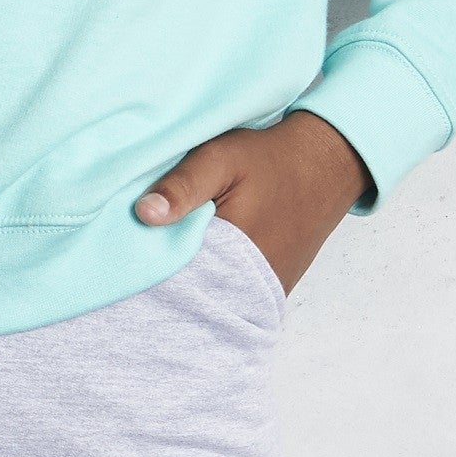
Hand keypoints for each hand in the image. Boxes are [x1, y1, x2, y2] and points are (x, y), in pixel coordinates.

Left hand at [133, 106, 374, 298]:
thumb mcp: (221, 159)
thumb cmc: (270, 159)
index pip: (176, 277)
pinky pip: (234, 295)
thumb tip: (143, 214)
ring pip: (213, 297)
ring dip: (191, 282)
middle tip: (141, 258)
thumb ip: (182, 186)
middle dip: (166, 279)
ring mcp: (265, 289)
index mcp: (234, 251)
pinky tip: (198, 262)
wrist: (326, 165)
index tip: (129, 252)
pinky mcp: (273, 288)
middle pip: (194, 293)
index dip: (148, 265)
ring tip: (166, 261)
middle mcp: (252, 282)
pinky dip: (213, 283)